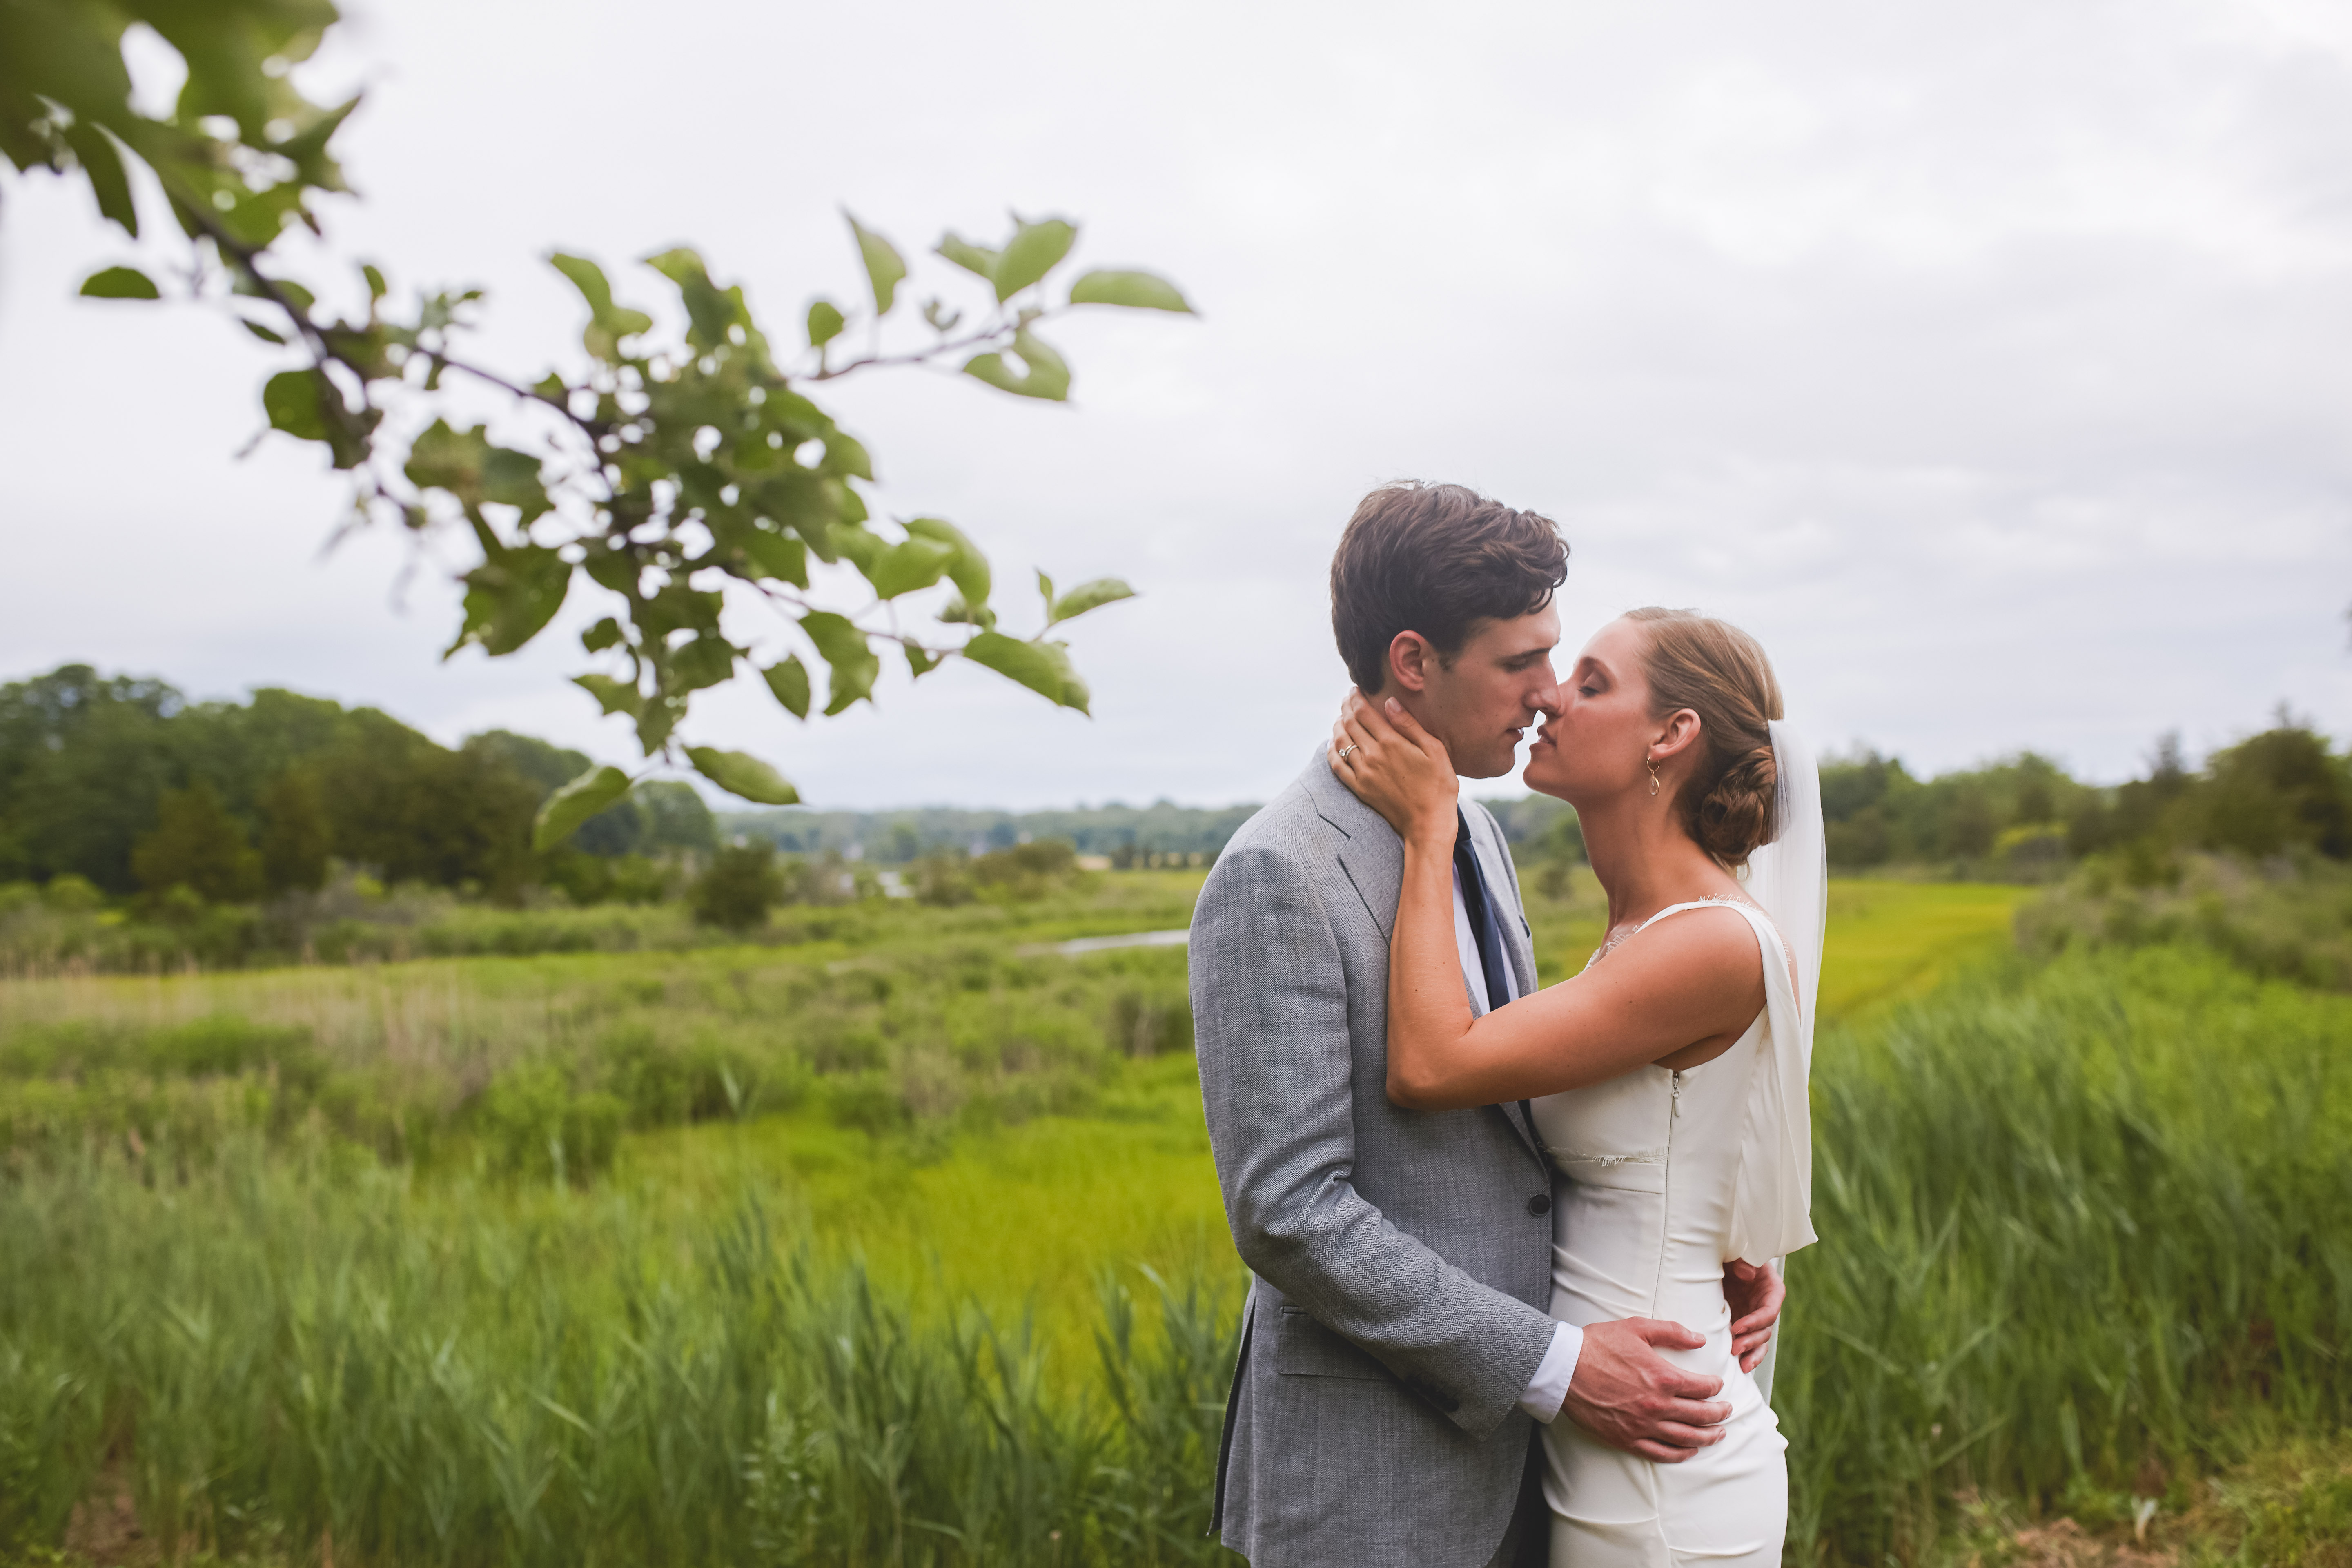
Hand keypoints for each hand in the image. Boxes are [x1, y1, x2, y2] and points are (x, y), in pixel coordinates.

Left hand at [1328, 692, 1457, 844]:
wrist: (1428, 823)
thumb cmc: (1438, 785)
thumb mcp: (1434, 750)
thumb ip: (1410, 725)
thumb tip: (1390, 703)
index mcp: (1391, 743)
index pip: (1364, 713)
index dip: (1356, 698)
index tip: (1354, 690)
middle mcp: (1372, 756)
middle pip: (1350, 724)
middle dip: (1346, 708)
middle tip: (1347, 700)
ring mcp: (1363, 773)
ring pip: (1340, 742)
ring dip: (1337, 725)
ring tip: (1340, 717)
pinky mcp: (1359, 789)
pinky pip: (1337, 765)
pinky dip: (1332, 750)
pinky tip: (1334, 743)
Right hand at [1557, 1318, 1730, 1462]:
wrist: (1564, 1367)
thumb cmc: (1599, 1344)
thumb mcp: (1637, 1327)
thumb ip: (1672, 1332)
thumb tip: (1700, 1338)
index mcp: (1663, 1377)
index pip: (1702, 1387)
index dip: (1715, 1386)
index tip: (1718, 1384)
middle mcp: (1658, 1405)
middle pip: (1700, 1415)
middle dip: (1719, 1413)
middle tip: (1727, 1411)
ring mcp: (1643, 1425)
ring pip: (1685, 1437)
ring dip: (1707, 1437)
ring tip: (1718, 1434)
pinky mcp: (1627, 1438)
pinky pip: (1660, 1453)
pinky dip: (1679, 1454)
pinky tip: (1689, 1451)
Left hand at [1724, 1258, 1783, 1373]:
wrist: (1717, 1259)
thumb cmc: (1730, 1254)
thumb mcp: (1736, 1253)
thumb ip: (1744, 1261)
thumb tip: (1747, 1274)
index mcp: (1771, 1288)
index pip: (1769, 1309)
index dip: (1756, 1321)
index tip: (1738, 1328)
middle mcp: (1766, 1306)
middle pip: (1765, 1329)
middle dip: (1752, 1341)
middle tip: (1735, 1348)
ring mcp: (1755, 1317)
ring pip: (1760, 1341)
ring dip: (1751, 1353)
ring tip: (1741, 1364)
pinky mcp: (1744, 1325)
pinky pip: (1751, 1344)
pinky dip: (1748, 1356)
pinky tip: (1741, 1368)